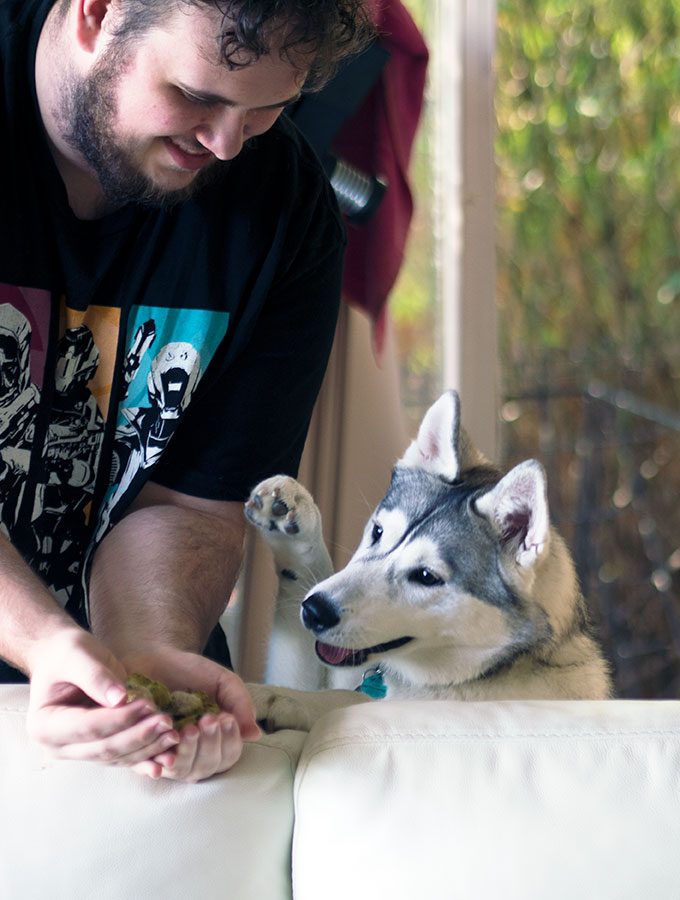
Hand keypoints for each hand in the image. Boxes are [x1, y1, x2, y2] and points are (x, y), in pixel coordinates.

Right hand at [26, 627, 179, 772]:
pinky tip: (168, 758)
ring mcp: (79, 752)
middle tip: (168, 722)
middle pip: (105, 748)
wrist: (63, 658)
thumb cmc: (66, 653)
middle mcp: (59, 746)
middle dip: (139, 736)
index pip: (89, 727)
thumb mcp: (77, 655)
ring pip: (117, 757)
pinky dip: (146, 756)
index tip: (149, 704)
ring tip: (174, 736)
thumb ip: (96, 677)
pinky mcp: (98, 749)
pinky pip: (124, 757)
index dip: (121, 718)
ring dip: (147, 749)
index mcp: (46, 726)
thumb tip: (121, 699)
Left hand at [120, 647, 260, 782]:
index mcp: (214, 738)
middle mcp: (192, 752)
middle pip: (206, 767)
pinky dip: (158, 764)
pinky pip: (149, 768)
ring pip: (182, 771)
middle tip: (208, 720)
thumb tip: (254, 734)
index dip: (230, 741)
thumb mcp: (222, 682)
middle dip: (210, 745)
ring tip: (189, 729)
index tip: (226, 718)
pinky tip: (164, 752)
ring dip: (189, 753)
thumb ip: (239, 704)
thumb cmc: (191, 672)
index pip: (228, 755)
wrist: (155, 657)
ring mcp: (167, 753)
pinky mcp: (142, 750)